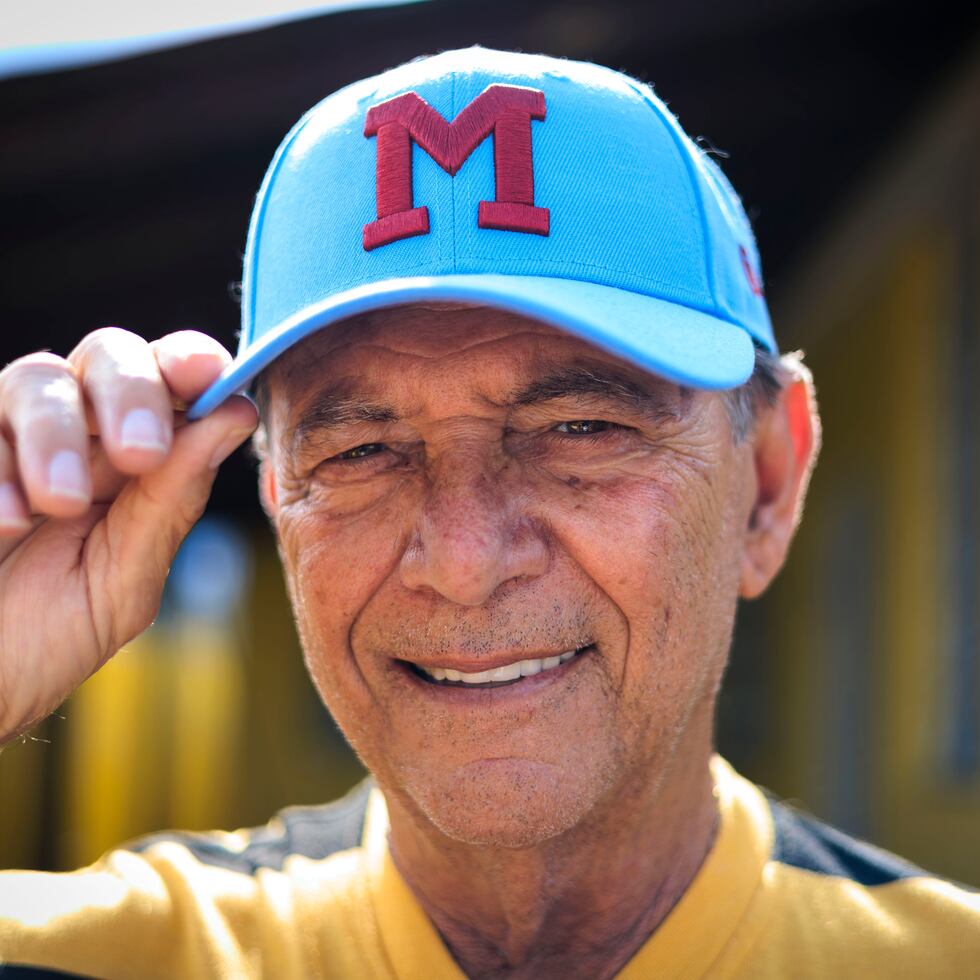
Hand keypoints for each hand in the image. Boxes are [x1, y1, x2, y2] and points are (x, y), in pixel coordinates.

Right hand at [0, 328, 256, 744]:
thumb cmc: (41, 642)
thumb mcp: (123, 581)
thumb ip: (172, 500)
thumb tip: (236, 414)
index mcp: (130, 461)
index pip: (169, 381)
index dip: (191, 363)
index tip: (209, 376)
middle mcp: (71, 435)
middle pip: (109, 356)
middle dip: (134, 391)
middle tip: (141, 452)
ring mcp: (4, 441)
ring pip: (36, 376)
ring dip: (59, 433)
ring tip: (61, 505)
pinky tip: (8, 522)